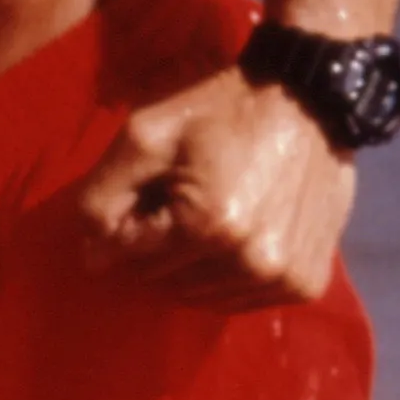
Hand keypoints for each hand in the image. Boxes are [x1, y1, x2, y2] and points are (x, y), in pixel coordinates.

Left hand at [79, 66, 355, 307]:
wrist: (308, 98)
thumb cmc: (220, 110)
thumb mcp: (146, 136)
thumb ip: (104, 197)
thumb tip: (92, 261)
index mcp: (209, 226)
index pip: (130, 257)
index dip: (125, 222)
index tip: (145, 190)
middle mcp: (251, 263)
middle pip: (165, 281)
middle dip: (157, 246)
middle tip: (176, 199)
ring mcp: (284, 279)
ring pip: (202, 297)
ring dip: (191, 266)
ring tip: (205, 215)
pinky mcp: (306, 284)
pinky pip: (243, 301)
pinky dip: (228, 276)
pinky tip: (234, 236)